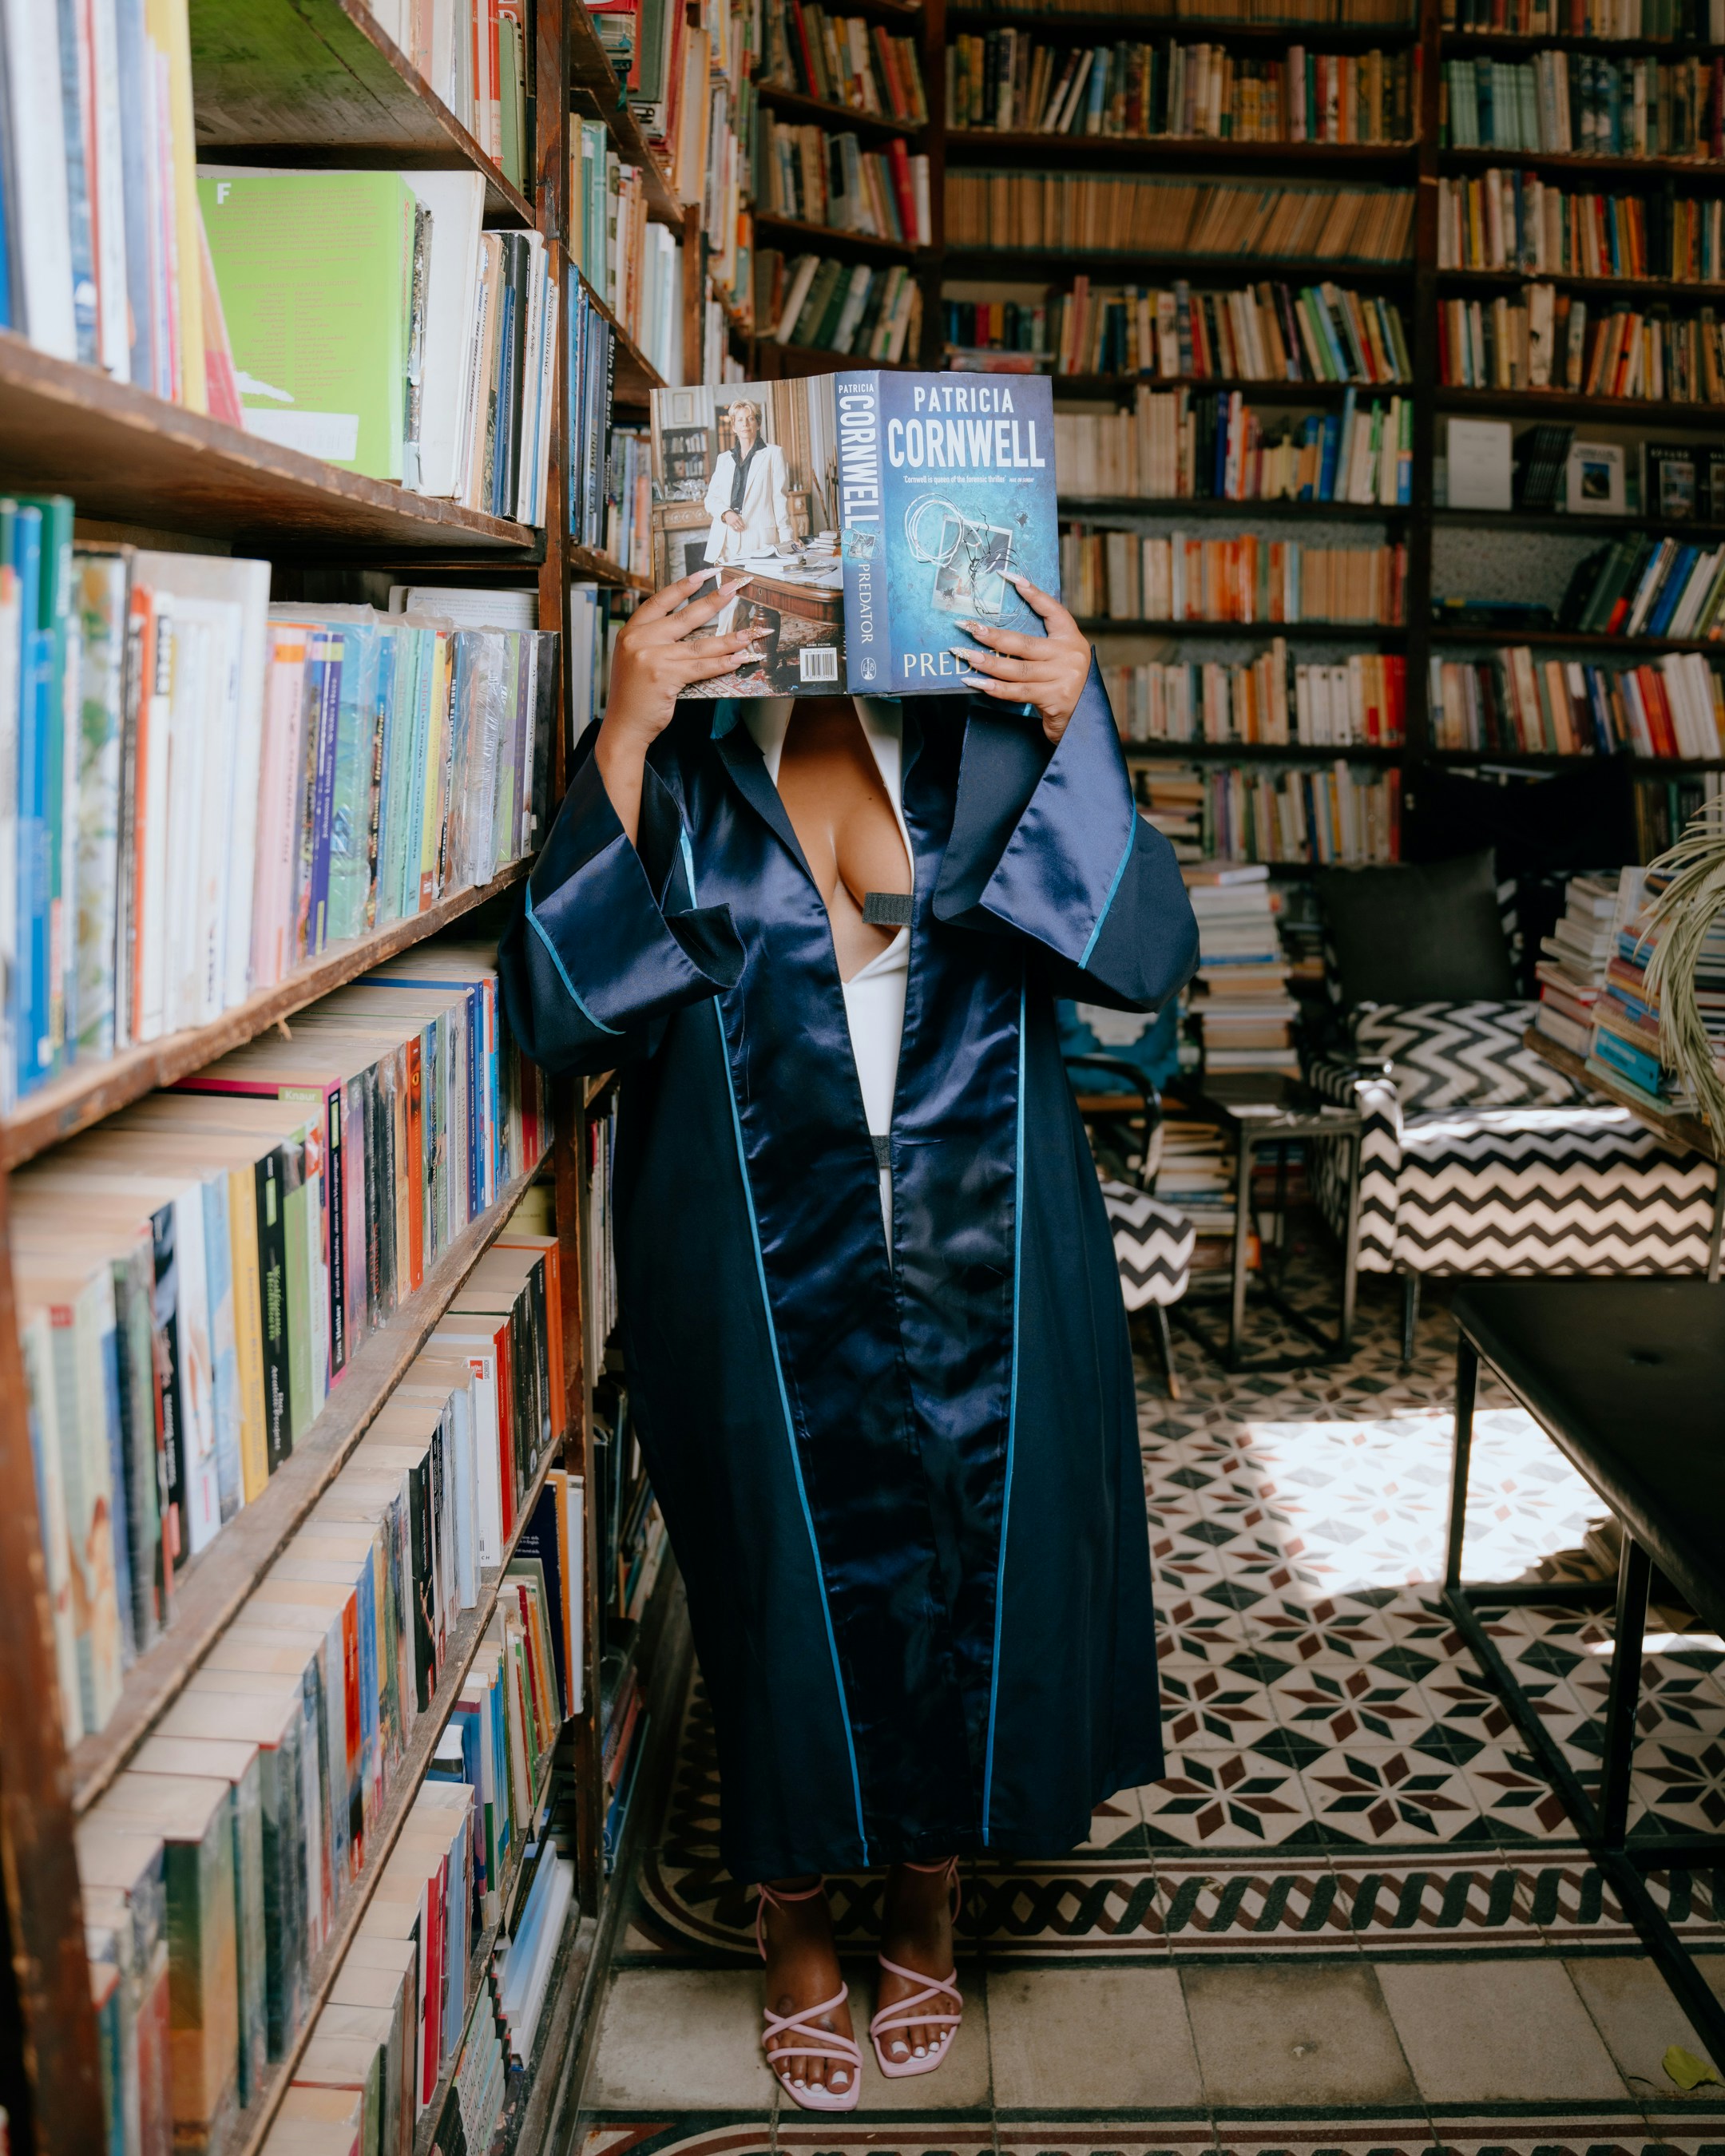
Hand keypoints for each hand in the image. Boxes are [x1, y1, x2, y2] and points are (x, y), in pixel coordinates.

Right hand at [603, 570, 755, 745]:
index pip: (660, 601)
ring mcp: (652, 658)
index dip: (684, 586)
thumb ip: (654, 641)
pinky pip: (701, 667)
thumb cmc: (633, 695)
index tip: (704, 573)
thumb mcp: (635, 659)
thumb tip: (690, 628)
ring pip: (699, 645)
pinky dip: (722, 663)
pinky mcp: (665, 678)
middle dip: (714, 601)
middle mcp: (640, 640)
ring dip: (729, 639)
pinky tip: (739, 658)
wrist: (624, 726)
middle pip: (685, 616)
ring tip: (750, 632)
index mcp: (631, 631)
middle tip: (735, 588)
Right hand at [722, 509, 744, 531]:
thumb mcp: (737, 515)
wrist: (727, 514)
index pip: (742, 523)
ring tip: (741, 530)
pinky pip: (733, 529)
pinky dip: (736, 530)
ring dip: (739, 530)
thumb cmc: (732, 514)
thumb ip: (740, 519)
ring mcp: (732, 523)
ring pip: (737, 528)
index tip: (744, 526)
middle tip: (743, 529)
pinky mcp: (730, 525)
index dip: (743, 526)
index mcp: (738, 518)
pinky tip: (737, 531)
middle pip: (740, 526)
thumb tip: (743, 523)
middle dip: (742, 528)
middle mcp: (735, 521)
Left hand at [952, 572, 1091, 745]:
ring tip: (963, 655)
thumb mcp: (1056, 657)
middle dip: (992, 635)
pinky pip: (1018, 692)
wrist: (1082, 720)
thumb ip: (1037, 643)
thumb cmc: (1061, 683)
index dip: (1031, 592)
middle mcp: (1070, 655)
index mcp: (1070, 637)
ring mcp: (1064, 678)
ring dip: (987, 663)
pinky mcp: (1056, 699)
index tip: (1008, 577)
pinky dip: (994, 688)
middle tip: (967, 627)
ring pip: (1017, 669)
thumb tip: (996, 630)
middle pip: (1024, 643)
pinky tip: (976, 682)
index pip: (1051, 609)